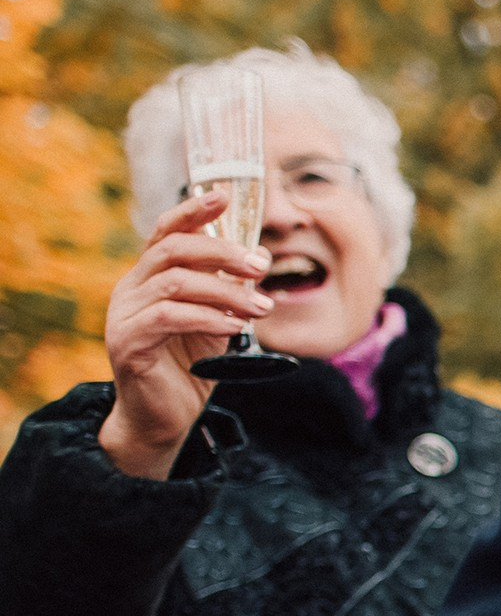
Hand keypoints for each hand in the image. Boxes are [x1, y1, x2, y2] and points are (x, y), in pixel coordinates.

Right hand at [98, 192, 273, 479]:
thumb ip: (232, 289)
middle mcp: (131, 289)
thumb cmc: (190, 367)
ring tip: (261, 307)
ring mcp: (124, 314)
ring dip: (225, 290)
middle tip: (260, 267)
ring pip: (175, 282)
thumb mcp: (219, 321)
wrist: (163, 419)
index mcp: (150, 278)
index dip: (193, 211)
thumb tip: (261, 254)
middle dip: (221, 252)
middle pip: (172, 250)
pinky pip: (168, 317)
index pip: (167, 232)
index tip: (224, 195)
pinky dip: (206, 317)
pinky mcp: (127, 342)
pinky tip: (233, 327)